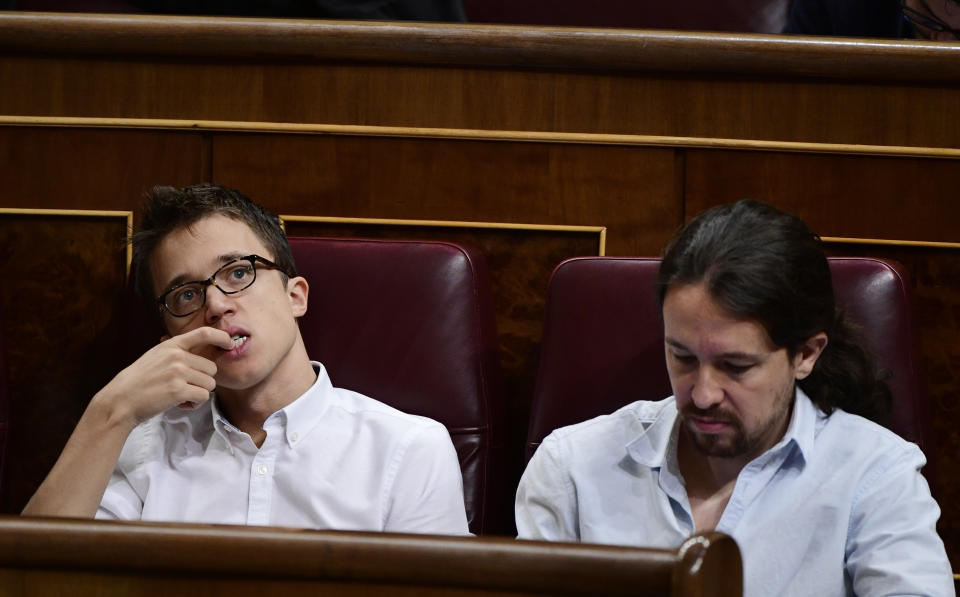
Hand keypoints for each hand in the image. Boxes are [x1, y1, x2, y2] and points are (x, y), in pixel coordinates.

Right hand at [95, 326, 234, 427]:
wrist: (120, 400)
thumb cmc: (138, 381)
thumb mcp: (156, 357)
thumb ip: (176, 354)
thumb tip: (200, 357)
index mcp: (171, 345)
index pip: (204, 333)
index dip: (221, 336)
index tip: (229, 342)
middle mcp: (177, 356)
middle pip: (211, 368)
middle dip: (203, 380)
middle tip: (185, 388)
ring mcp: (178, 372)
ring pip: (209, 384)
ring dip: (199, 393)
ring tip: (181, 397)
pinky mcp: (178, 390)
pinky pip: (203, 397)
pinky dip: (195, 404)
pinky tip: (181, 404)